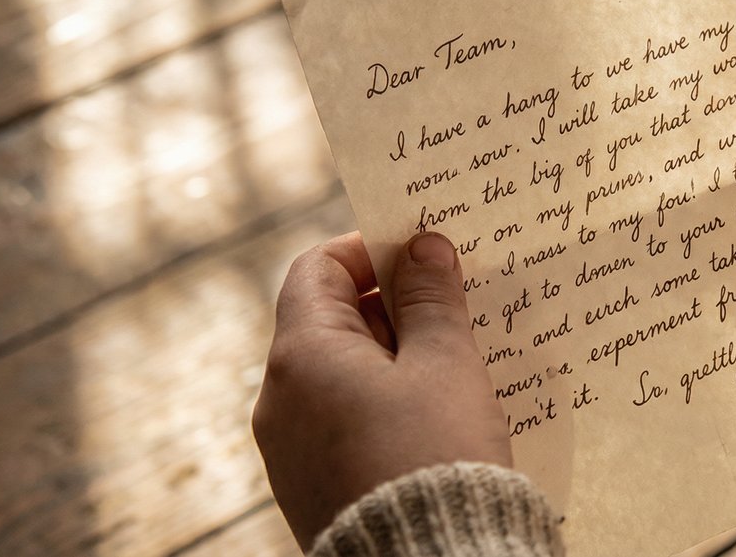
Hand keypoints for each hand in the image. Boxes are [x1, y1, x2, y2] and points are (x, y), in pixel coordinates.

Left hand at [252, 231, 510, 548]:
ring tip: (456, 365)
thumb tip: (423, 247)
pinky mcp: (313, 487)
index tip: (423, 254)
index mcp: (301, 357)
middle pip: (329, 321)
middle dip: (393, 307)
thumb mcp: (445, 365)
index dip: (370, 251)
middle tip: (454, 307)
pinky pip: (343, 422)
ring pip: (340, 375)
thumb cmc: (436, 458)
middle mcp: (279, 401)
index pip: (319, 268)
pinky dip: (384, 405)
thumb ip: (431, 299)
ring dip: (395, 358)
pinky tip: (436, 416)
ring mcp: (290, 450)